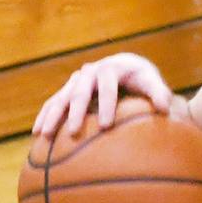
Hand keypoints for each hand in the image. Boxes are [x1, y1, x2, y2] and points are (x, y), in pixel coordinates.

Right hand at [32, 53, 176, 137]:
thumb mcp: (152, 83)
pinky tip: (37, 133)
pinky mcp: (68, 89)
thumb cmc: (142, 79)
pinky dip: (45, 116)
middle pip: (80, 91)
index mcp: (111, 68)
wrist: (125, 67)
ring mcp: (76, 80)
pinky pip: (53, 102)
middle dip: (76, 112)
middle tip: (74, 132)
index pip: (108, 86)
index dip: (106, 104)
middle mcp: (90, 71)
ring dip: (52, 115)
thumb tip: (164, 108)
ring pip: (61, 97)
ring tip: (44, 135)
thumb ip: (159, 93)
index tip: (106, 126)